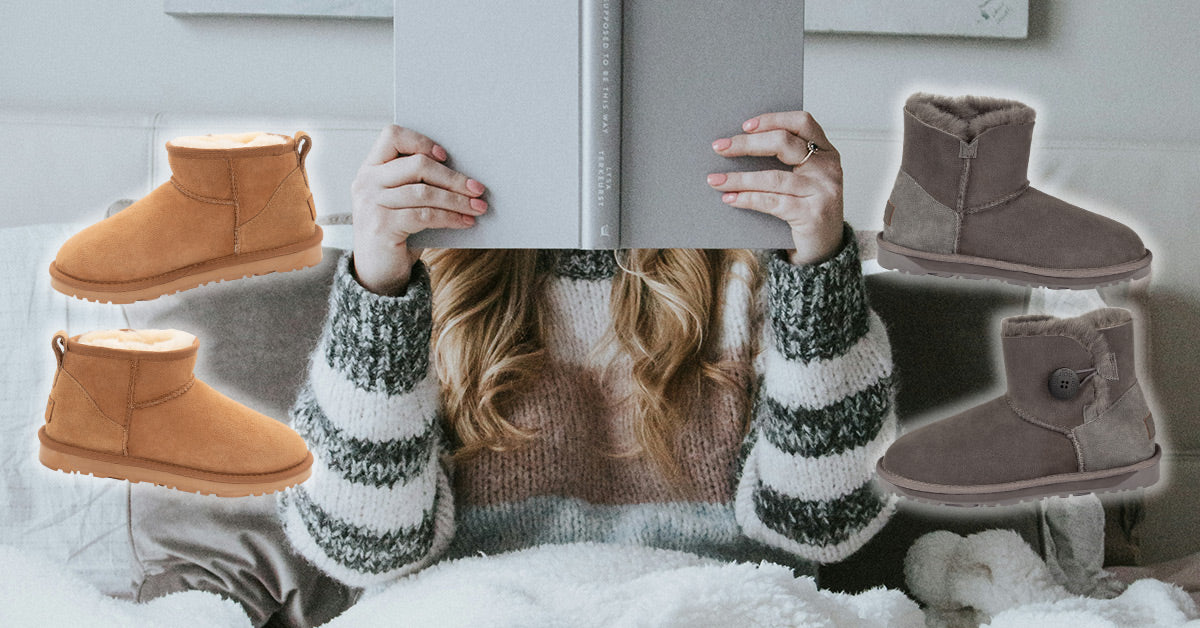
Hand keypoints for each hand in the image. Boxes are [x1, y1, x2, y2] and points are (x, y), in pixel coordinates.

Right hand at [351, 125, 487, 294]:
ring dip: (457, 200)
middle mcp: (367, 182)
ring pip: (425, 192)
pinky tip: (465, 222)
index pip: (392, 136)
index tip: (445, 156)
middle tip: (477, 189)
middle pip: (417, 164)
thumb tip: (463, 176)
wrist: (376, 272)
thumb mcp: (401, 202)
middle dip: (453, 177)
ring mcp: (372, 204)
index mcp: (371, 168)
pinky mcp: (382, 226)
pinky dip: (450, 217)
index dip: (421, 141)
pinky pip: (425, 215)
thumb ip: (417, 183)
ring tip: (477, 207)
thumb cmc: (395, 232)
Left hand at [708, 111, 844, 264]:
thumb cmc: (807, 207)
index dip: (772, 119)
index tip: (744, 125)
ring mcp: (823, 191)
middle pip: (784, 143)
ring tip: (715, 180)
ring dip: (739, 178)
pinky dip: (747, 199)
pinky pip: (772, 202)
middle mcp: (828, 167)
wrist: (825, 248)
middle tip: (720, 148)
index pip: (802, 122)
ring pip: (773, 177)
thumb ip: (783, 161)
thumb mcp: (802, 179)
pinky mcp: (812, 215)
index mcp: (826, 151)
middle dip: (747, 144)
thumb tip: (735, 146)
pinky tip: (730, 199)